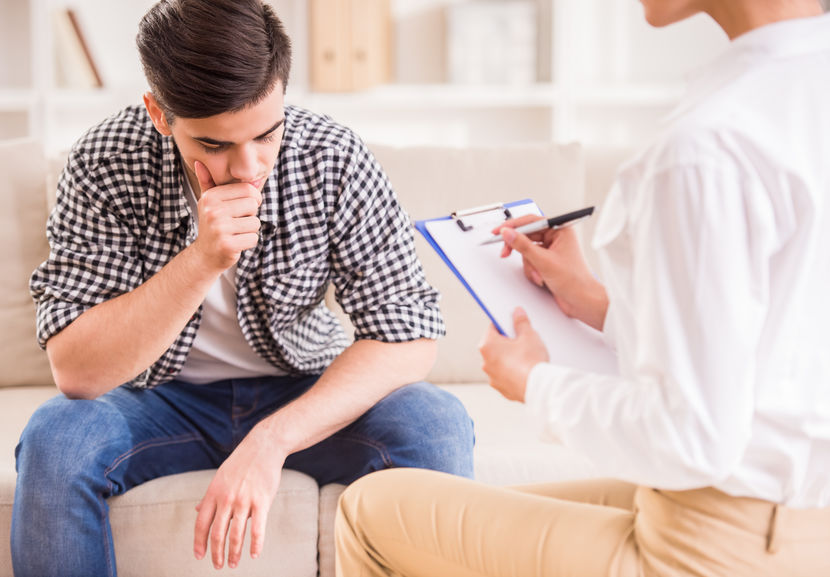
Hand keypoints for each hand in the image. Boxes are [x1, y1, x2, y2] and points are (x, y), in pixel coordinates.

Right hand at [191, 160, 261, 272]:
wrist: (205, 254)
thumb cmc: (212, 225)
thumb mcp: (208, 202)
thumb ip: (208, 182)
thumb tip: (199, 162)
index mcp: (211, 197)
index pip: (248, 190)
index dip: (252, 199)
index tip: (242, 208)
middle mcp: (213, 211)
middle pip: (253, 205)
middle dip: (250, 215)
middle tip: (235, 223)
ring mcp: (219, 228)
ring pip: (255, 223)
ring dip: (249, 230)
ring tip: (234, 233)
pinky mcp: (227, 244)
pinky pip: (253, 238)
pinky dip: (248, 242)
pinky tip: (236, 243)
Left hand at [194, 423, 284, 568]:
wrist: (263, 447)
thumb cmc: (242, 463)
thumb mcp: (220, 477)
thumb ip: (209, 496)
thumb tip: (196, 510)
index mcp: (214, 493)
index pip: (201, 523)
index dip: (199, 542)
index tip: (200, 556)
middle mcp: (226, 498)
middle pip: (217, 532)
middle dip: (216, 553)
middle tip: (218, 565)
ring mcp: (244, 500)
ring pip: (236, 534)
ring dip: (234, 553)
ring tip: (233, 564)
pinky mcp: (262, 501)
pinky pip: (258, 528)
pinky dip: (256, 544)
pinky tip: (255, 555)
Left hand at [479, 308, 548, 401]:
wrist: (538, 387)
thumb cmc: (531, 361)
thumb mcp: (529, 335)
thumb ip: (521, 322)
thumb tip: (517, 313)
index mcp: (488, 345)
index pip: (493, 327)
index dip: (504, 324)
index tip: (512, 323)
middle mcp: (485, 362)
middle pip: (495, 345)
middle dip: (507, 342)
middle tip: (522, 340)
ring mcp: (492, 377)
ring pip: (500, 362)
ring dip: (509, 358)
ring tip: (526, 357)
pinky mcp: (501, 388)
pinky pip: (505, 376)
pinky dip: (512, 372)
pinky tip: (525, 370)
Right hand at [493, 216, 608, 330]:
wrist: (582, 301)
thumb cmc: (574, 281)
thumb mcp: (544, 261)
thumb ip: (523, 245)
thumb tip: (508, 233)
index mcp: (560, 231)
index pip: (532, 221)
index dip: (513, 226)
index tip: (499, 231)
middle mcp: (556, 238)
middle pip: (527, 236)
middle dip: (519, 249)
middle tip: (505, 253)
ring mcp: (551, 251)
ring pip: (527, 251)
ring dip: (529, 265)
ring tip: (537, 275)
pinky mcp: (547, 263)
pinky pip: (530, 261)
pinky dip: (532, 271)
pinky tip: (540, 278)